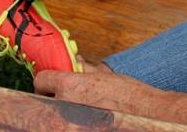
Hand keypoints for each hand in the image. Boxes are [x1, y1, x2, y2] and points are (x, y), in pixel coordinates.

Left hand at [34, 69, 160, 117]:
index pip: (41, 81)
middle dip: (53, 99)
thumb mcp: (104, 76)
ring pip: (55, 116)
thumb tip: (76, 62)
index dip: (45, 82)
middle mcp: (65, 104)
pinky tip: (86, 118)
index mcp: (70, 85)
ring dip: (62, 112)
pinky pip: (67, 124)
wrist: (145, 114)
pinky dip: (72, 121)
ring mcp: (70, 122)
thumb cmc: (128, 94)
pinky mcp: (77, 131)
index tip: (49, 84)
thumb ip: (85, 69)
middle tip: (64, 99)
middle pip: (45, 101)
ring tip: (79, 110)